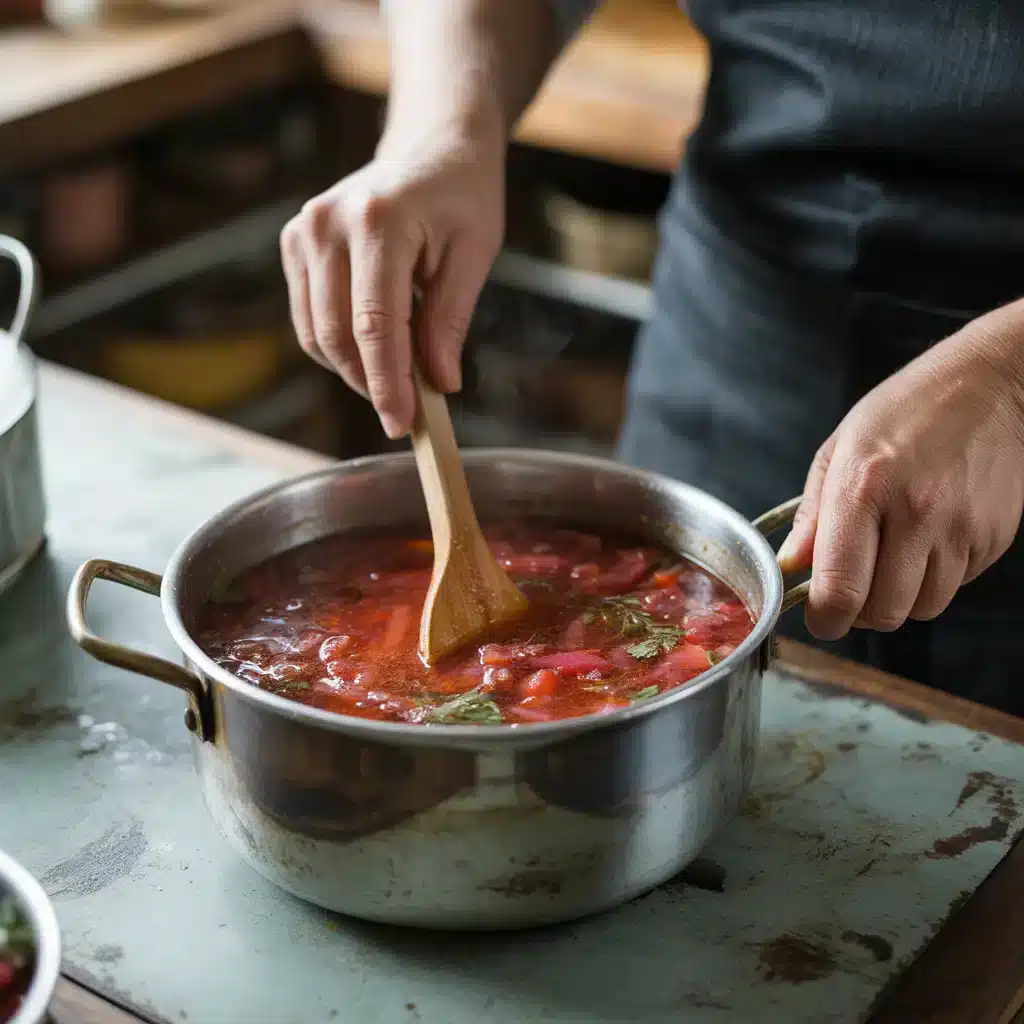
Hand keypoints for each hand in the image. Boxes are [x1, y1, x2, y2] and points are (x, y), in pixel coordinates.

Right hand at [280, 123, 504, 437]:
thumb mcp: (473, 255)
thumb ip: (449, 321)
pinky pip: (308, 317)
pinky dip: (338, 346)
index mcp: (378, 222)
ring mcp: (304, 232)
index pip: (375, 325)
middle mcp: (328, 225)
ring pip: (316, 333)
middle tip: (408, 412)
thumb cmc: (462, 195)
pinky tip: (373, 348)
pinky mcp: (294, 243)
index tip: (403, 423)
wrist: (431, 144)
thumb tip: (438, 385)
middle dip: (371, 383)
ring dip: (353, 369)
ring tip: (395, 379)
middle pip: (338, 334)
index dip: (388, 383)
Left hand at [777, 301, 1023, 639]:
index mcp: (864, 487)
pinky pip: (955, 587)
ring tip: (890, 559)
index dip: (824, 619)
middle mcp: (915, 513)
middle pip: (882, 613)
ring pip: (921, 609)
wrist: (994, 386)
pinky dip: (934, 579)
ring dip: (899, 599)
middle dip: (859, 614)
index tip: (819, 617)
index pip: (840, 589)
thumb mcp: (840, 447)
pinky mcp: (992, 539)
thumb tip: (791, 564)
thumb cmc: (909, 409)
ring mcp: (960, 529)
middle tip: (851, 589)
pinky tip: (927, 541)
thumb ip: (812, 514)